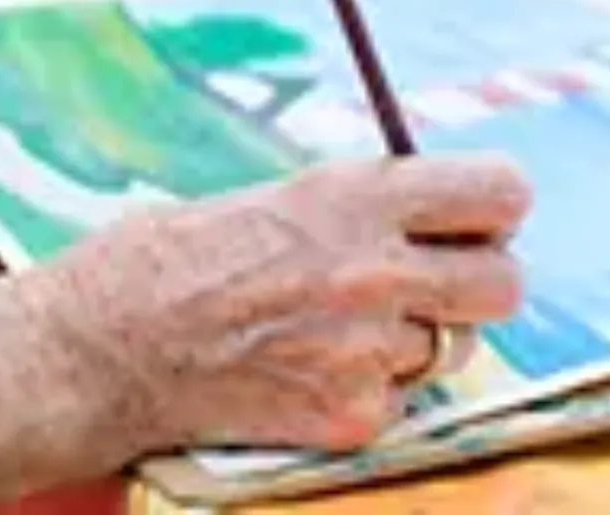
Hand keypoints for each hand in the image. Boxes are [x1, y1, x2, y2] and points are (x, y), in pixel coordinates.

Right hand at [24, 155, 531, 457]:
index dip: (495, 209)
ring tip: (338, 332)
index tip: (478, 218)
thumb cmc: (169, 261)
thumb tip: (425, 216)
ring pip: (452, 351)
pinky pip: (403, 406)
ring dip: (414, 343)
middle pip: (506, 284)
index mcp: (356, 197)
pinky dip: (369, 395)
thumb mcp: (275, 200)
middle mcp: (376, 271)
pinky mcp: (350, 418)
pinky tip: (309, 374)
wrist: (103, 348)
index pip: (500, 192)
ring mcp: (367, 352)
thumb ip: (359, 210)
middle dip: (478, 284)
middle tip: (433, 285)